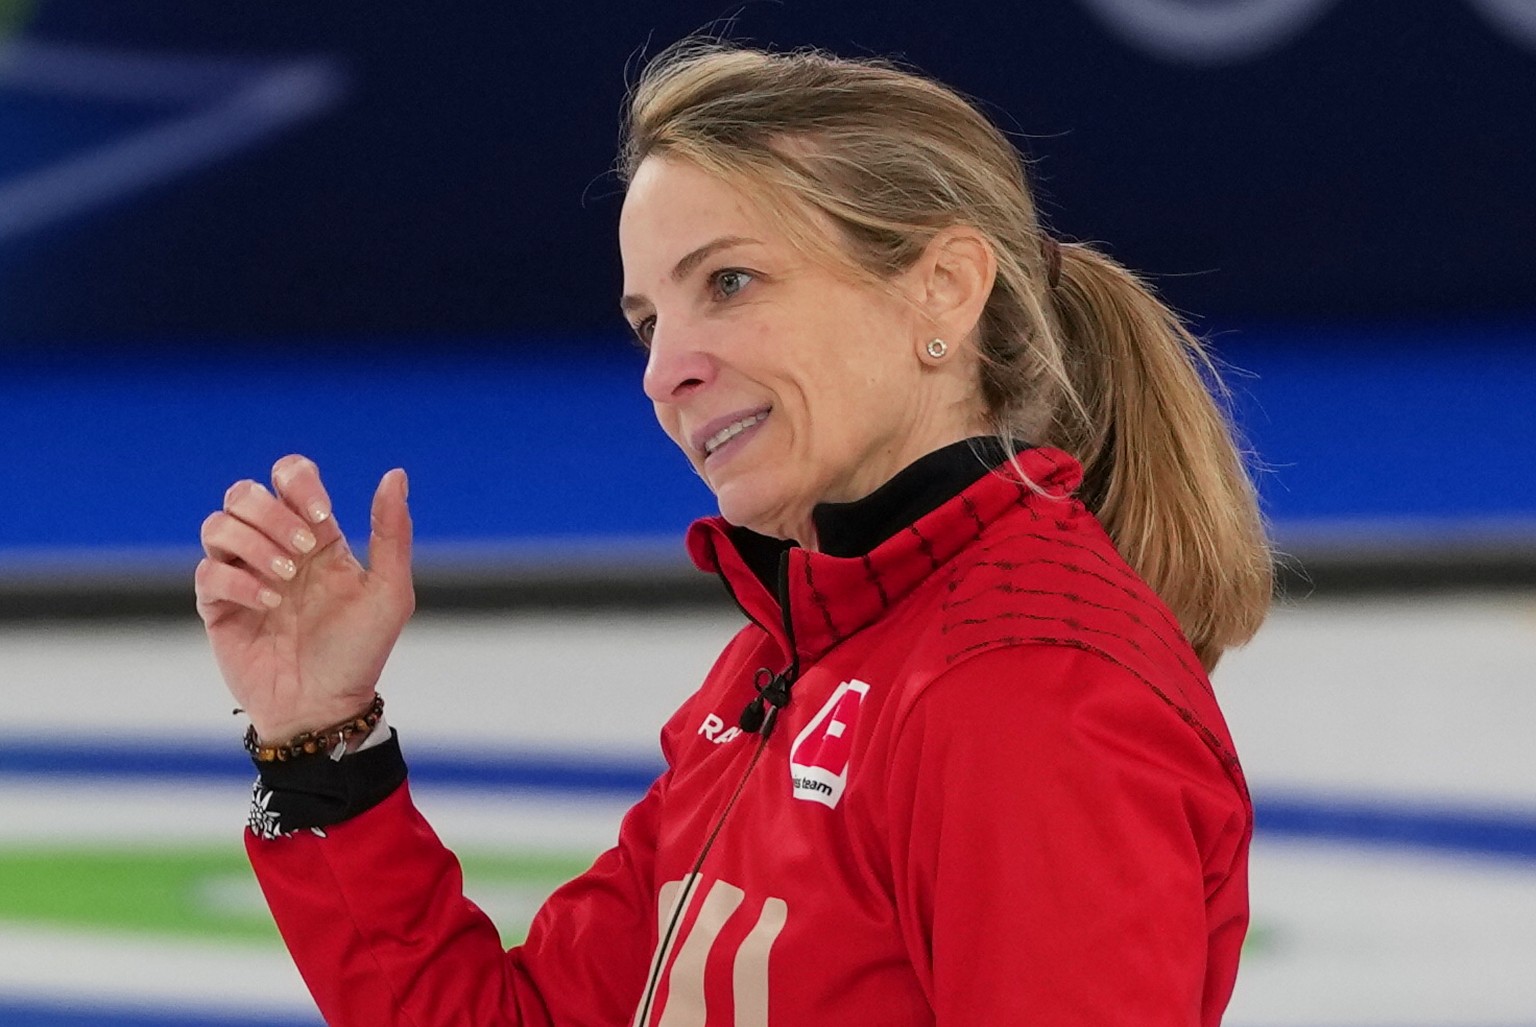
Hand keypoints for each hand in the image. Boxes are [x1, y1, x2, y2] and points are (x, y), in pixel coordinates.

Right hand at [196, 455, 414, 742]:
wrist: (324, 708)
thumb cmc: (359, 652)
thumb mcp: (389, 592)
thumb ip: (391, 533)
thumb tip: (396, 475)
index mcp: (316, 537)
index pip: (289, 476)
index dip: (298, 482)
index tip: (321, 518)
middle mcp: (274, 548)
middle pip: (245, 493)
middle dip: (271, 513)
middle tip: (302, 552)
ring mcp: (242, 575)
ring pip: (217, 524)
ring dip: (252, 543)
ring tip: (284, 579)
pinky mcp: (218, 606)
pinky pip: (207, 573)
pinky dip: (236, 581)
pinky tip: (267, 604)